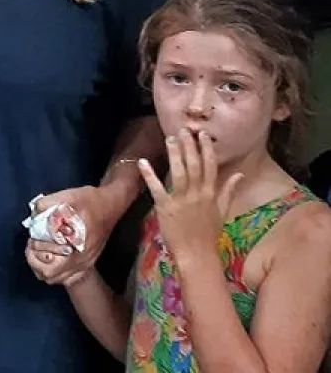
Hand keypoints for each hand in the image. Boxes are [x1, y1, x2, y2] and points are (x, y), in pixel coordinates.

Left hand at [24, 184, 123, 281]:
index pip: (48, 268)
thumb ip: (46, 204)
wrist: (111, 205)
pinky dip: (56, 271)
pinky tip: (53, 256)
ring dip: (44, 267)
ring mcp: (85, 263)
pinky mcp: (88, 262)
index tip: (32, 238)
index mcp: (75, 248)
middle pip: (49, 276)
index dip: (34, 255)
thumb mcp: (67, 197)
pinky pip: (68, 277)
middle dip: (35, 261)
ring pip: (57, 279)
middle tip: (34, 244)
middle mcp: (80, 261)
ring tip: (41, 250)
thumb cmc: (90, 201)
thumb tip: (33, 215)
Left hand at [139, 129, 242, 262]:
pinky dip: (149, 175)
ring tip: (169, 138)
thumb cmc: (208, 233)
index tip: (203, 135)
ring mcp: (181, 200)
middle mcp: (197, 194)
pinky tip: (143, 162)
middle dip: (189, 147)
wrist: (197, 254)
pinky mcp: (165, 207)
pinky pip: (157, 188)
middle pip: (195, 165)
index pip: (211, 167)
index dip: (207, 149)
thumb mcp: (223, 211)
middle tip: (184, 130)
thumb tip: (240, 175)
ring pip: (179, 172)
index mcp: (211, 194)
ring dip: (174, 154)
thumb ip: (229, 191)